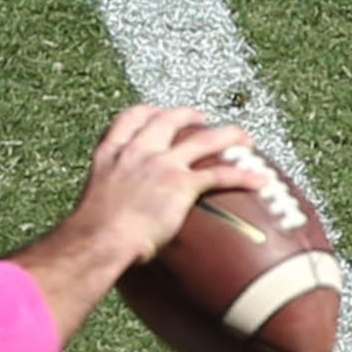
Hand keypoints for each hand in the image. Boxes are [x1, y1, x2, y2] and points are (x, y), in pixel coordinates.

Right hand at [35, 104, 252, 280]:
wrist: (99, 239)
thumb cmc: (91, 232)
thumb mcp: (94, 201)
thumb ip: (108, 197)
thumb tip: (110, 217)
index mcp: (111, 153)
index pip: (129, 119)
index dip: (147, 112)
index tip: (157, 112)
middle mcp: (136, 152)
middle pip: (168, 120)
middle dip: (188, 115)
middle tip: (202, 119)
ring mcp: (160, 165)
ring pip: (203, 140)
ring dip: (227, 136)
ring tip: (244, 139)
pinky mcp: (181, 184)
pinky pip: (219, 174)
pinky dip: (243, 176)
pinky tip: (260, 180)